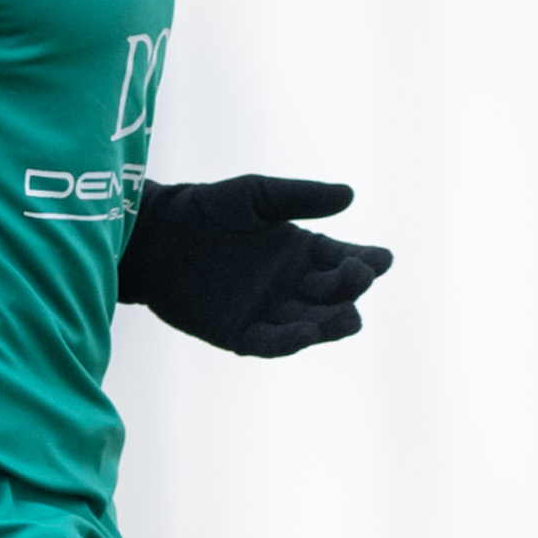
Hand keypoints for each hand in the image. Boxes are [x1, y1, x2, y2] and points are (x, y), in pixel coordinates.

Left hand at [116, 174, 393, 356]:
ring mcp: (268, 311)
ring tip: (347, 316)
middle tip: (360, 276)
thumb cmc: (206, 210)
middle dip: (350, 288)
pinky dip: (290, 341)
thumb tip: (350, 195)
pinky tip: (306, 331)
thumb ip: (300, 197)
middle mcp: (291, 285)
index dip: (366, 261)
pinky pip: (271, 343)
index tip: (383, 259)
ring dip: (330, 321)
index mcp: (302, 251)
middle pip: (333, 294)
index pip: (344, 259)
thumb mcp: (256, 195)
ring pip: (311, 322)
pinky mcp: (239, 333)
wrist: (154, 236)